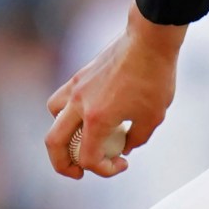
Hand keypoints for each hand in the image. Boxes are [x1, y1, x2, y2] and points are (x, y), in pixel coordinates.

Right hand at [45, 1, 186, 178]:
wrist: (151, 37)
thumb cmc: (155, 75)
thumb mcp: (153, 116)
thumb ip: (136, 138)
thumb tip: (124, 145)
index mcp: (97, 118)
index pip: (87, 157)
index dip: (105, 169)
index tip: (123, 162)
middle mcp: (80, 103)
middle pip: (53, 142)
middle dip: (62, 164)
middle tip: (78, 171)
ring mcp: (78, 85)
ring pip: (54, 113)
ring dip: (61, 130)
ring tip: (79, 135)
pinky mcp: (83, 72)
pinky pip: (65, 95)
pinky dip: (70, 108)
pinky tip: (92, 109)